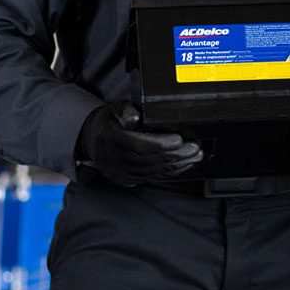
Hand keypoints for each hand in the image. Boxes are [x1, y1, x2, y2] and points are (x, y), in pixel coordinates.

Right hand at [76, 101, 202, 185]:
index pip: (139, 145)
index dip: (162, 144)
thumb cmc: (110, 122)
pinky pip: (152, 178)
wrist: (94, 140)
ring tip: (195, 156)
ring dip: (178, 165)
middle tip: (195, 148)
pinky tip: (183, 165)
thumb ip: (126, 110)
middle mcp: (115, 158)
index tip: (179, 139)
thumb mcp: (115, 109)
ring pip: (154, 171)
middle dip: (177, 155)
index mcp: (111, 139)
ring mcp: (121, 172)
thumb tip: (134, 117)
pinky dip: (171, 172)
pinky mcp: (128, 179)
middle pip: (151, 160)